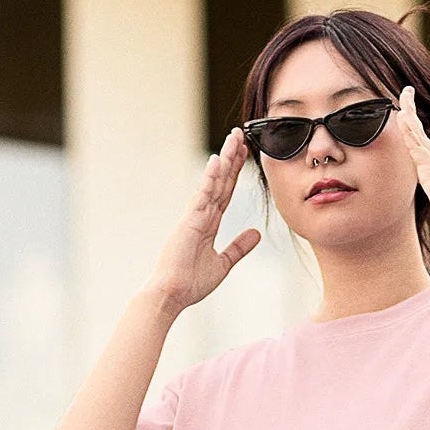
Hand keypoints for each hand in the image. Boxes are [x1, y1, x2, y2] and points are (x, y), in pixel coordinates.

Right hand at [145, 127, 261, 314]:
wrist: (172, 294)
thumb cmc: (191, 282)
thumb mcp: (223, 263)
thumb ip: (239, 247)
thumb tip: (256, 233)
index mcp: (208, 224)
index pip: (226, 192)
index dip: (236, 173)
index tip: (245, 154)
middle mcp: (201, 215)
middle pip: (221, 182)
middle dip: (231, 159)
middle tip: (240, 135)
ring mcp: (194, 217)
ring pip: (213, 183)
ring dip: (224, 161)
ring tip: (234, 139)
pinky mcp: (189, 223)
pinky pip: (202, 196)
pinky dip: (210, 179)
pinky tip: (217, 161)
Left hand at [395, 85, 429, 260]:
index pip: (423, 152)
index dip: (415, 135)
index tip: (409, 120)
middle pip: (421, 137)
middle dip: (413, 115)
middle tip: (406, 95)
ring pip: (419, 136)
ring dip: (410, 116)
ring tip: (402, 97)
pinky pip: (417, 146)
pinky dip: (409, 130)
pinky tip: (401, 116)